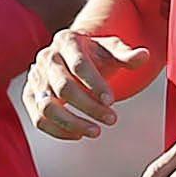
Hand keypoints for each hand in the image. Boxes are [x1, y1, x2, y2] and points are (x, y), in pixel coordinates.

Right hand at [26, 30, 154, 141]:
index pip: (79, 65)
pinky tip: (79, 135)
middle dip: (88, 106)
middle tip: (112, 119)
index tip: (112, 101)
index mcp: (67, 41)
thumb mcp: (111, 51)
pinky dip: (58, 130)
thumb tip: (145, 55)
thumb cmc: (94, 55)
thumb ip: (127, 55)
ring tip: (96, 132)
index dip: (95, 84)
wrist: (70, 56)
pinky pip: (38, 119)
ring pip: (47, 106)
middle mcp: (46, 58)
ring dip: (72, 123)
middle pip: (63, 87)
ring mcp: (35, 78)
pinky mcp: (30, 96)